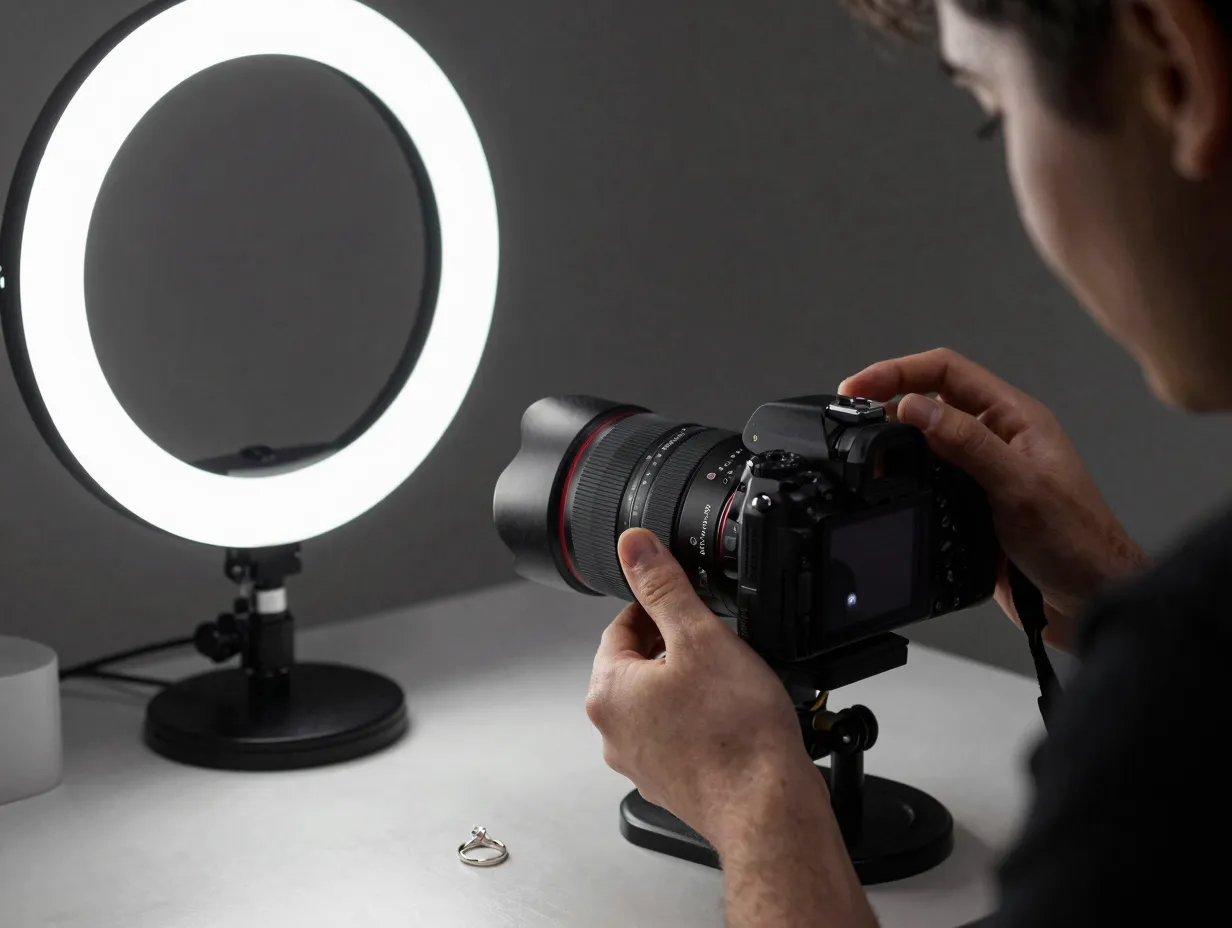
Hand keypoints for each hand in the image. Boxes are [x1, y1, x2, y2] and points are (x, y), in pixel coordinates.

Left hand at [587, 529, 876, 926]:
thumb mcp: (701, 637)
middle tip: (714, 640)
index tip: (684, 602)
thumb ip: (663, 587)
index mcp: (608, 691)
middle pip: (637, 664)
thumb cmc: (736, 733)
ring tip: (728, 681)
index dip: (655, 606)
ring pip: (658, 700)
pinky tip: (732, 717)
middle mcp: (613, 731)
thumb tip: (634, 547)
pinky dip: (699, 719)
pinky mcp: (669, 781)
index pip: (620, 627)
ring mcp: (639, 761)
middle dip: (673, 645)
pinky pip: (677, 733)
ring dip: (687, 682)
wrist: (767, 808)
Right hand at [840, 348, 1147, 651]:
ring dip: (893, 440)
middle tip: (848, 416)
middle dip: (886, 401)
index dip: (897, 372)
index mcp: (1014, 418)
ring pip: (925, 441)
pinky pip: (929, 480)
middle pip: (930, 400)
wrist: (1090, 599)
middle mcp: (997, 439)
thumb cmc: (1077, 542)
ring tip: (861, 448)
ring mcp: (983, 472)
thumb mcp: (1018, 487)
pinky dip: (903, 478)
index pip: (946, 372)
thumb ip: (967, 444)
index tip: (858, 387)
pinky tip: (889, 487)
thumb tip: (916, 408)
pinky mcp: (972, 506)